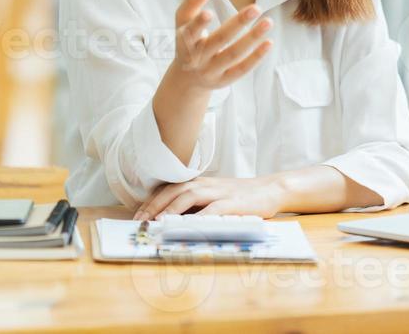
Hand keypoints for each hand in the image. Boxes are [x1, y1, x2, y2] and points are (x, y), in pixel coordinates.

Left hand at [132, 175, 283, 219]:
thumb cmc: (240, 197)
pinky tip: (189, 226)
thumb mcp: (214, 197)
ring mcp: (220, 193)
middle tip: (140, 220)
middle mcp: (207, 185)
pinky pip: (214, 210)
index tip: (138, 215)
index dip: (152, 201)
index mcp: (201, 183)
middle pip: (176, 189)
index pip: (171, 188)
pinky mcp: (234, 203)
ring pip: (190, 195)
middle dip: (155, 204)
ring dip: (171, 208)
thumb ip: (196, 205)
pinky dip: (199, 217)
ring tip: (157, 221)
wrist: (270, 189)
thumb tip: (171, 220)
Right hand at [170, 0, 273, 92]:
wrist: (186, 79)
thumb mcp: (183, 23)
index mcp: (185, 41)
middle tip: (255, 8)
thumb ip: (191, 3)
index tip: (210, 12)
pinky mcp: (224, 80)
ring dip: (252, 38)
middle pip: (218, 40)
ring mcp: (211, 71)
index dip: (199, 24)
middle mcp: (197, 58)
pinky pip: (241, 69)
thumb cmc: (188, 42)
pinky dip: (256, 57)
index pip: (190, 32)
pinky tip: (268, 42)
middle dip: (237, 24)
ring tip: (268, 22)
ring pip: (233, 54)